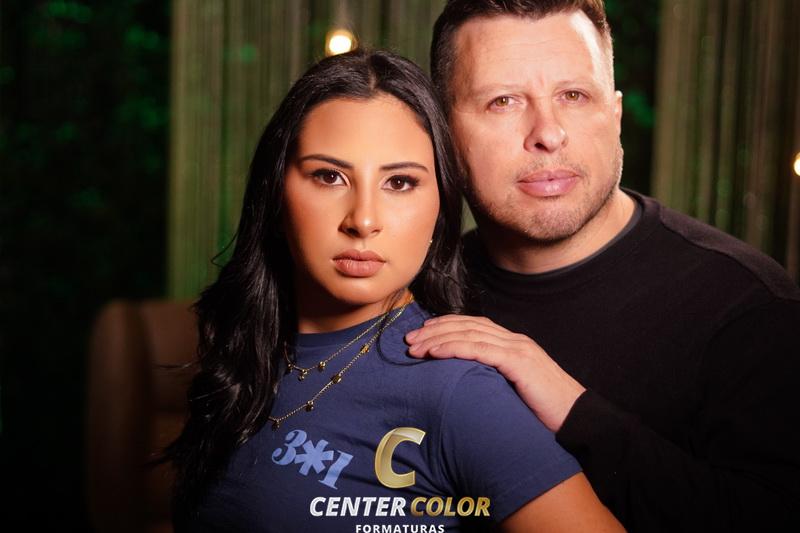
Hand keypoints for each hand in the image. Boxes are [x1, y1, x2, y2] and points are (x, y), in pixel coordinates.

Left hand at [405, 315, 585, 431]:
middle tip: (409, 339)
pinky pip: (480, 350)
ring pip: (470, 334)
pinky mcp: (518, 362)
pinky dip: (454, 348)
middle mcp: (515, 341)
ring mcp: (518, 349)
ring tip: (415, 346)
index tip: (422, 333)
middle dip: (435, 330)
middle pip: (467, 326)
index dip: (446, 326)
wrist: (578, 420)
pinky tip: (435, 352)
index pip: (474, 326)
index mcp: (514, 345)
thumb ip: (495, 380)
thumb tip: (466, 386)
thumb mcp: (516, 391)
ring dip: (438, 338)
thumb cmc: (546, 412)